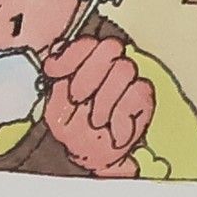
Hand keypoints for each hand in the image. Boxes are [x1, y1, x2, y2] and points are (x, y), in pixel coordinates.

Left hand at [42, 32, 155, 176]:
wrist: (90, 154)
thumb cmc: (72, 128)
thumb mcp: (55, 110)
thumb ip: (57, 87)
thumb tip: (56, 64)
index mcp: (85, 62)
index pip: (86, 42)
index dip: (72, 54)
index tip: (53, 72)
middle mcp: (108, 65)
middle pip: (110, 47)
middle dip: (89, 75)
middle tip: (77, 100)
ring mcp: (128, 79)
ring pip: (124, 68)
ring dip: (105, 99)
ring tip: (95, 121)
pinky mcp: (143, 96)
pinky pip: (138, 93)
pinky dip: (122, 116)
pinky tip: (113, 132)